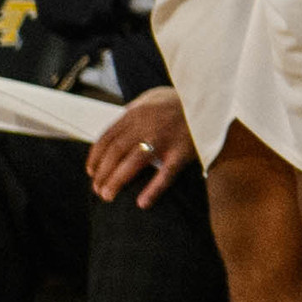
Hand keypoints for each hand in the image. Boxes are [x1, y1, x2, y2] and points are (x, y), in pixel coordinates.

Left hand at [88, 87, 195, 208]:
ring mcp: (165, 138)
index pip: (107, 138)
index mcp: (136, 112)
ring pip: (133, 164)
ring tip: (108, 195)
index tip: (91, 172)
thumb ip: (132, 112)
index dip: (95, 158)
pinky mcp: (182, 152)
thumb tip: (115, 131)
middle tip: (97, 189)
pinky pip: (166, 174)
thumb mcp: (152, 97)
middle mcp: (147, 125)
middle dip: (102, 174)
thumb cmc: (179, 101)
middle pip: (115, 153)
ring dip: (116, 182)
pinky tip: (142, 203)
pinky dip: (153, 190)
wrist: (210, 98)